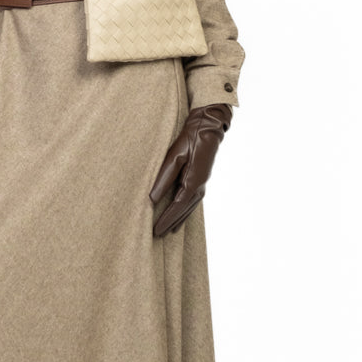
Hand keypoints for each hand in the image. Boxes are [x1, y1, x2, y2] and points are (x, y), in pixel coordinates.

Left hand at [149, 103, 232, 236]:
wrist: (209, 126)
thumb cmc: (190, 138)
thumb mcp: (174, 156)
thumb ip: (163, 177)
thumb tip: (152, 198)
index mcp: (193, 182)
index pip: (176, 207)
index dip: (165, 220)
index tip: (155, 231)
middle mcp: (200, 186)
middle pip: (183, 210)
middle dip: (170, 223)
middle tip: (158, 235)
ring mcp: (202, 183)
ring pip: (189, 207)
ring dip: (179, 219)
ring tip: (169, 230)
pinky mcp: (201, 178)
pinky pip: (192, 200)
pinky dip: (185, 210)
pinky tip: (181, 213)